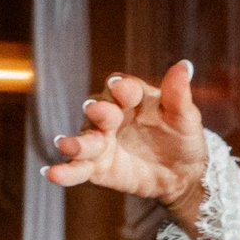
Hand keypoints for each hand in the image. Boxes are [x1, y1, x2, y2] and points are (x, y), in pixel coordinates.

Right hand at [45, 61, 209, 224]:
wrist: (184, 174)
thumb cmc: (183, 137)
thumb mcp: (186, 117)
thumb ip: (178, 94)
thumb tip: (184, 65)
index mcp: (131, 97)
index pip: (122, 87)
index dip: (122, 88)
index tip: (123, 89)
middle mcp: (111, 115)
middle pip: (98, 110)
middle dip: (98, 111)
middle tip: (98, 112)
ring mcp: (102, 141)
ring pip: (85, 139)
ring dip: (76, 142)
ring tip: (67, 146)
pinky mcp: (97, 167)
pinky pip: (79, 168)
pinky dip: (66, 171)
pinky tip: (52, 174)